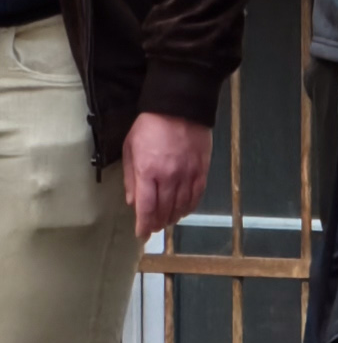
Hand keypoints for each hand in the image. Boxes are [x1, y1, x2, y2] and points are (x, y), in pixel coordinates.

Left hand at [120, 113, 209, 244]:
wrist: (179, 108)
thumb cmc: (150, 125)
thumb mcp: (130, 148)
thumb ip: (131, 177)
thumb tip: (133, 202)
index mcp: (148, 171)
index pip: (146, 207)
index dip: (144, 225)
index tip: (141, 234)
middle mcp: (169, 178)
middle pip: (164, 211)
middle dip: (157, 222)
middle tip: (153, 227)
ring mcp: (187, 176)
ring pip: (181, 207)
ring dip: (172, 217)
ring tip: (166, 220)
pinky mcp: (201, 172)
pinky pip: (196, 198)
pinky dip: (189, 208)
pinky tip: (183, 210)